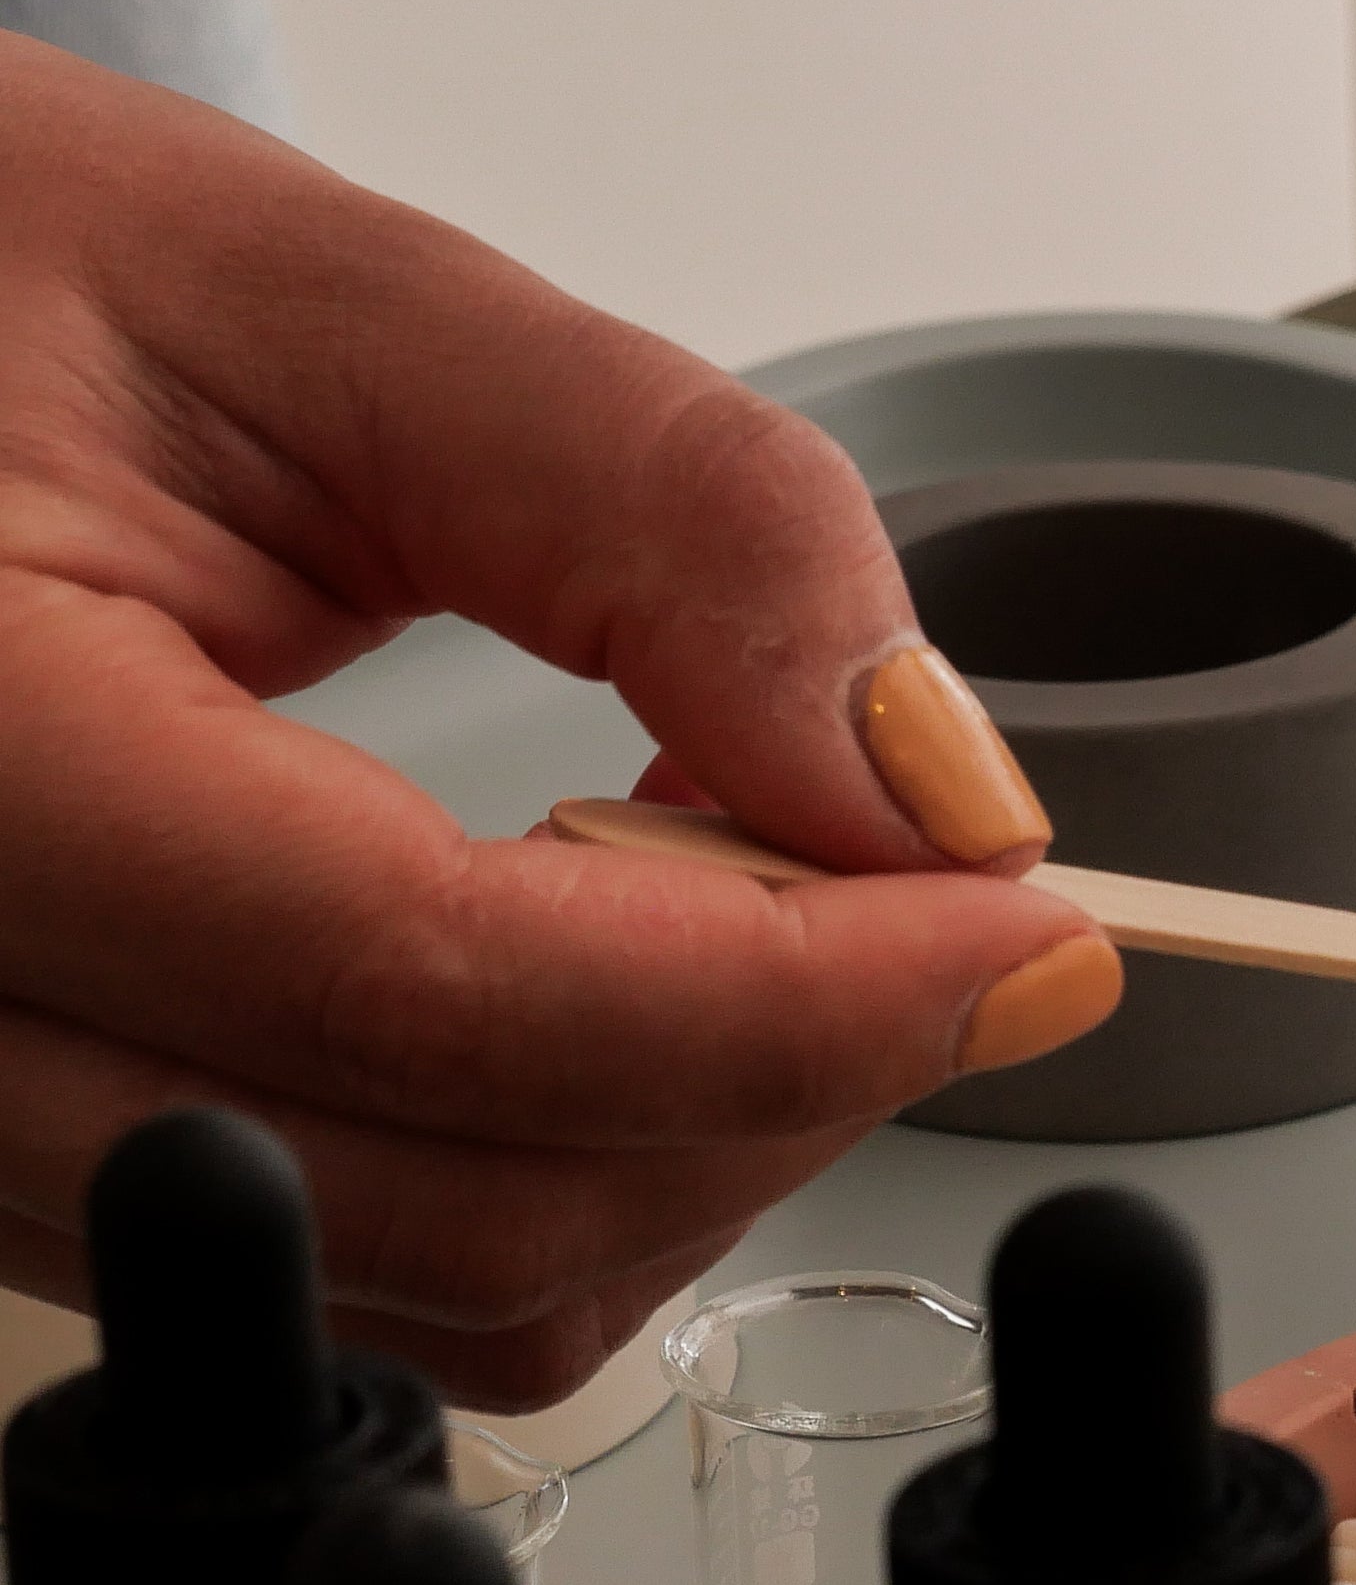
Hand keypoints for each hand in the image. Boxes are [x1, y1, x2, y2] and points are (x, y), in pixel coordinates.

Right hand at [0, 39, 1121, 1408]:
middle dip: (788, 1075)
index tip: (1028, 926)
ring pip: (447, 1290)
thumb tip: (931, 783)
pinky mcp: (47, 1165)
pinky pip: (386, 1271)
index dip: (795, 989)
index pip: (428, 984)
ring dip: (702, 1129)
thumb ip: (663, 507)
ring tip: (764, 888)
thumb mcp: (312, 295)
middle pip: (468, 1203)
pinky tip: (629, 961)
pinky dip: (590, 1155)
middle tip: (949, 902)